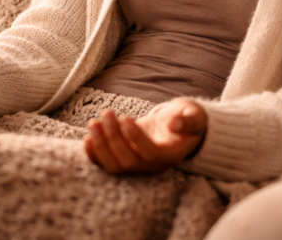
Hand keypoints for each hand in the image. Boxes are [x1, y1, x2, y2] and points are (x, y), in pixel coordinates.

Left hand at [84, 98, 206, 174]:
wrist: (177, 128)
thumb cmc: (186, 120)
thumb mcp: (194, 117)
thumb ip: (189, 120)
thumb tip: (177, 124)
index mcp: (170, 156)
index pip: (150, 154)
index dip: (136, 138)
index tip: (126, 117)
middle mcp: (152, 166)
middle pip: (129, 161)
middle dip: (114, 137)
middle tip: (107, 113)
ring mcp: (137, 166)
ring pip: (115, 166)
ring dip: (100, 145)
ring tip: (94, 122)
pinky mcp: (124, 161)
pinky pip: (106, 165)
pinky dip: (94, 155)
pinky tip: (86, 139)